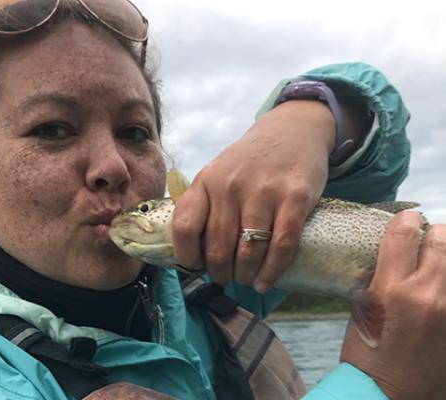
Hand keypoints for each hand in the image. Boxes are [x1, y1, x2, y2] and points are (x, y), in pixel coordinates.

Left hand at [171, 100, 334, 291]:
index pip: (184, 228)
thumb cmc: (249, 162)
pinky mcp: (296, 198)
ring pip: (248, 252)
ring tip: (245, 279)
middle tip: (225, 277)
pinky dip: (271, 271)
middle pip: (217, 248)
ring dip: (244, 275)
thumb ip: (205, 205)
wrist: (291, 132)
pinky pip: (281, 245)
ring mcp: (264, 191)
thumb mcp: (218, 174)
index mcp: (206, 181)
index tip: (196, 267)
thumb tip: (194, 252)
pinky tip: (264, 281)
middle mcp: (231, 186)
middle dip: (220, 273)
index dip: (187, 256)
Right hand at [341, 211, 445, 399]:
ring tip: (434, 264)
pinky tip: (437, 285)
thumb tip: (390, 254)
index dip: (405, 219)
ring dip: (445, 254)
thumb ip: (379, 277)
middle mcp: (426, 294)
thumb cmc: (367, 354)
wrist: (389, 395)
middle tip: (422, 243)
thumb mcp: (361, 309)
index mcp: (392, 289)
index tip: (405, 221)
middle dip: (431, 234)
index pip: (405, 231)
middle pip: (442, 238)